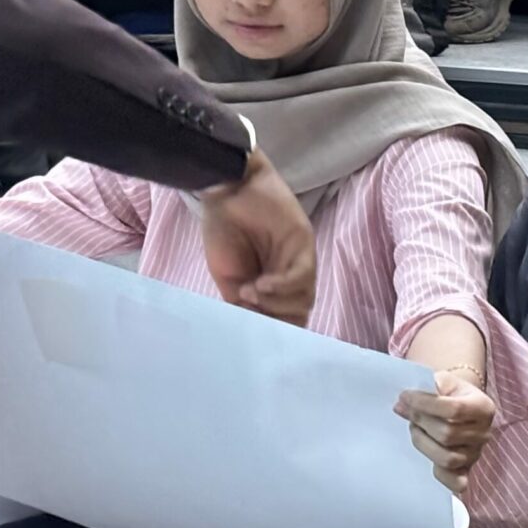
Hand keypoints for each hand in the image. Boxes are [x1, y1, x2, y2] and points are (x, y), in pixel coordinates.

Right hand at [198, 149, 315, 323]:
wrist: (224, 188)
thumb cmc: (222, 228)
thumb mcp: (228, 277)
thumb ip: (241, 305)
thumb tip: (250, 334)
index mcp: (272, 286)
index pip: (285, 320)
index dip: (274, 333)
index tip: (254, 339)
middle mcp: (290, 275)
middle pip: (298, 315)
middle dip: (276, 322)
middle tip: (251, 314)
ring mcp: (299, 260)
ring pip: (303, 300)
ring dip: (276, 304)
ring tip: (250, 292)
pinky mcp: (304, 243)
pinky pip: (302, 276)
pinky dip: (281, 287)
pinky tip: (260, 284)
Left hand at [396, 371, 497, 494]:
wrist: (461, 404)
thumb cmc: (450, 392)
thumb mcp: (444, 381)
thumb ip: (427, 387)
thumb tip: (403, 403)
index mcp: (483, 407)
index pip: (454, 409)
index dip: (424, 404)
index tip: (404, 396)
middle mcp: (484, 433)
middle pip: (448, 434)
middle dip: (420, 421)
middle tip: (406, 411)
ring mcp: (476, 454)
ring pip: (448, 458)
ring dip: (423, 443)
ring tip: (415, 429)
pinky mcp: (467, 470)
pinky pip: (456, 482)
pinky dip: (441, 475)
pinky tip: (428, 459)